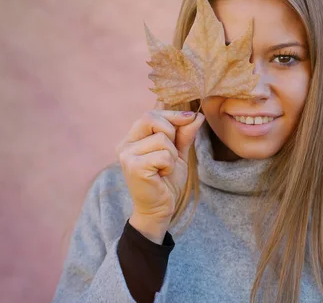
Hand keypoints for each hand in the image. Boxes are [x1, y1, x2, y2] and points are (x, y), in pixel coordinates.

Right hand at [115, 110, 204, 240]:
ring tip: (165, 168)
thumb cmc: (166, 180)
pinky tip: (162, 175)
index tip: (190, 118)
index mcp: (132, 138)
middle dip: (171, 132)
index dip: (172, 115)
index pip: (150, 114)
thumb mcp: (178, 153)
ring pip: (162, 139)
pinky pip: (163, 155)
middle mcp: (125, 144)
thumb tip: (197, 115)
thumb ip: (184, 134)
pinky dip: (170, 165)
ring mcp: (127, 155)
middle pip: (150, 118)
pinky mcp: (134, 166)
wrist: (160, 209)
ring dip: (172, 155)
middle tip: (171, 153)